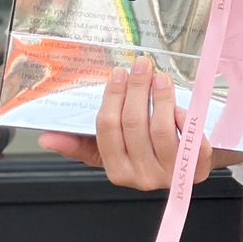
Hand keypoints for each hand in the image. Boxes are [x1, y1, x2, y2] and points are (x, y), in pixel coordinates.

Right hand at [38, 57, 227, 189]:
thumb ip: (82, 145)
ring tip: (160, 76)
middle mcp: (141, 176)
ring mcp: (170, 173)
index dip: (113, 97)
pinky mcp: (196, 167)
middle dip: (137, 88)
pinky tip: (182, 102)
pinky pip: (191, 140)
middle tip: (141, 65)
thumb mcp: (114, 152)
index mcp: (117, 171)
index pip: (108, 129)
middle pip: (135, 124)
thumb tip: (46, 138)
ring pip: (161, 129)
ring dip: (161, 96)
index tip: (118, 73)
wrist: (188, 169)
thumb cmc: (147, 154)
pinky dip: (186, 117)